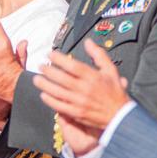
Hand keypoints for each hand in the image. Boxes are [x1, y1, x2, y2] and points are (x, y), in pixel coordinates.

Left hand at [34, 39, 129, 154]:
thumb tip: (88, 42)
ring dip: (45, 85)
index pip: (72, 66)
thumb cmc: (115, 92)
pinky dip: (50, 100)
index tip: (50, 54)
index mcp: (93, 77)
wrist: (120, 115)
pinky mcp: (77, 113)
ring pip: (58, 92)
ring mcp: (80, 102)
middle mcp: (85, 89)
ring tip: (36, 79)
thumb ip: (99, 55)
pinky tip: (44, 95)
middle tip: (40, 66)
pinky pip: (60, 106)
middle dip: (48, 71)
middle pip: (62, 78)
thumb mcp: (110, 70)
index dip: (58, 59)